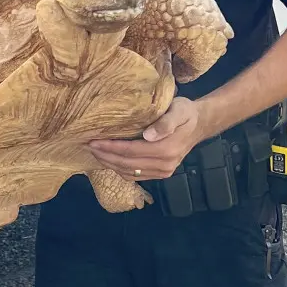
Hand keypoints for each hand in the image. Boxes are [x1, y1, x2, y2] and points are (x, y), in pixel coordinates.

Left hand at [87, 97, 206, 179]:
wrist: (199, 124)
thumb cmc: (186, 113)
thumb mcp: (179, 110)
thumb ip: (165, 123)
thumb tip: (147, 136)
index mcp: (166, 150)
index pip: (131, 151)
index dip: (110, 148)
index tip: (93, 142)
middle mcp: (163, 165)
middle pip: (127, 164)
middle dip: (105, 156)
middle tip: (87, 147)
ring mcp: (162, 172)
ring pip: (129, 172)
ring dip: (110, 164)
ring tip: (94, 153)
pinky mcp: (160, 174)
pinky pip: (136, 176)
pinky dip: (120, 169)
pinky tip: (109, 160)